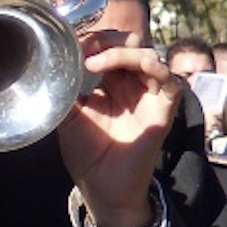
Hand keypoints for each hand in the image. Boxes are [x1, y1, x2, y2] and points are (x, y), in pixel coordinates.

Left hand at [60, 44, 180, 226]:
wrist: (101, 187)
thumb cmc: (86, 154)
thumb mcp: (67, 114)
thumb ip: (65, 86)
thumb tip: (55, 59)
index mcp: (110, 84)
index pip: (109, 47)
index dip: (94, 40)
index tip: (72, 46)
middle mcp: (132, 86)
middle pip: (132, 44)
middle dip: (109, 40)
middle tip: (86, 51)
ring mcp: (149, 98)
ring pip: (150, 57)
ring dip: (125, 52)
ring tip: (98, 62)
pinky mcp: (163, 112)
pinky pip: (171, 83)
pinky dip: (158, 69)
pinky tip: (140, 65)